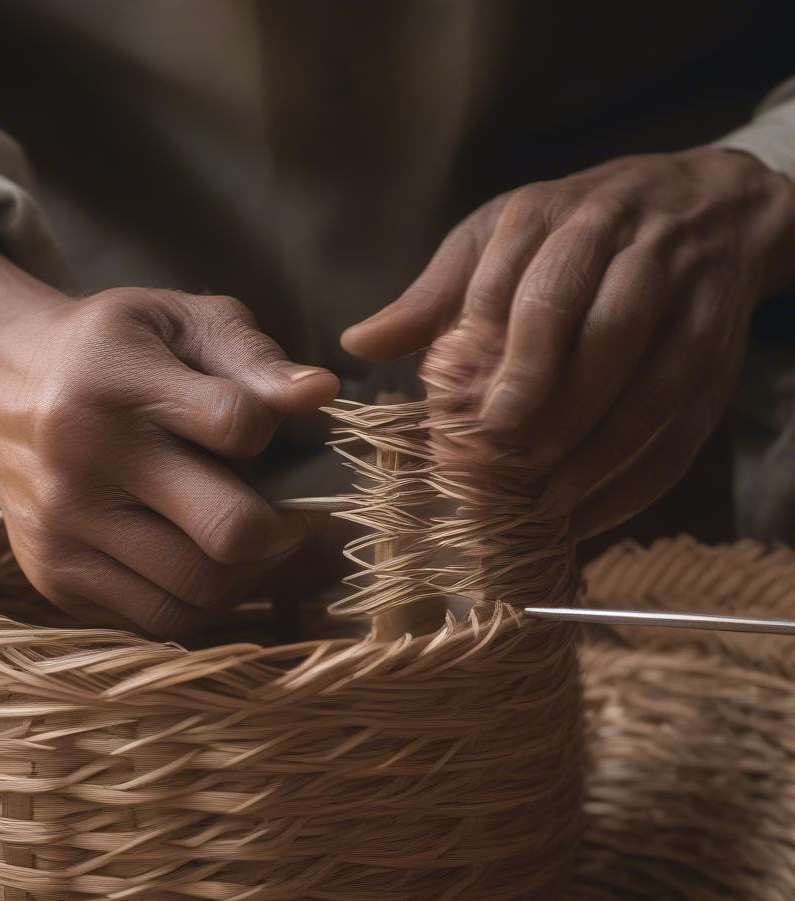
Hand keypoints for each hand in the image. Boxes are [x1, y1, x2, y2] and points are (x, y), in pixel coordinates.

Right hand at [0, 240, 338, 635]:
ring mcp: (67, 529)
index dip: (280, 430)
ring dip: (251, 576)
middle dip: (286, 532)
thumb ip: (253, 356)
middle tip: (297, 520)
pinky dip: (205, 603)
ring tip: (259, 545)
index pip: (238, 423)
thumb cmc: (113, 352)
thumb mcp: (180, 322)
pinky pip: (159, 618)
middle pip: (228, 531)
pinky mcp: (56, 577)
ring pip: (199, 590)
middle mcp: (87, 462)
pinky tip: (213, 567)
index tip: (276, 434)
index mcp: (121, 385)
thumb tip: (322, 393)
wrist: (1, 390)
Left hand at [342, 147, 794, 537]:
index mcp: (560, 218)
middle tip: (507, 455)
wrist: (707, 206)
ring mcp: (689, 299)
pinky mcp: (723, 352)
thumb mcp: (498, 238)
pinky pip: (687, 424)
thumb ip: (434, 295)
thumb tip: (358, 342)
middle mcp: (633, 248)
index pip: (527, 289)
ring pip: (653, 381)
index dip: (497, 359)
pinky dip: (638, 478)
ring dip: (598, 451)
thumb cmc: (576, 229)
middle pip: (602, 330)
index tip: (466, 420)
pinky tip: (590, 514)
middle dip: (552, 401)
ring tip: (546, 501)